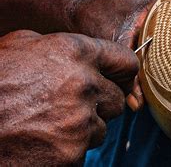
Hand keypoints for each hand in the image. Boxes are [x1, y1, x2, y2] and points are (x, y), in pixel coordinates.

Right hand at [0, 30, 137, 164]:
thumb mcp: (18, 44)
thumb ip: (57, 44)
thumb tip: (82, 51)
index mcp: (75, 52)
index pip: (125, 60)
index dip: (120, 71)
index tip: (116, 78)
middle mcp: (85, 84)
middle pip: (117, 97)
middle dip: (100, 102)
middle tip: (72, 104)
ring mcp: (80, 121)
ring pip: (102, 125)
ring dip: (83, 126)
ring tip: (50, 122)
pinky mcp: (73, 153)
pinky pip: (84, 149)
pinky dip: (69, 147)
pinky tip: (44, 140)